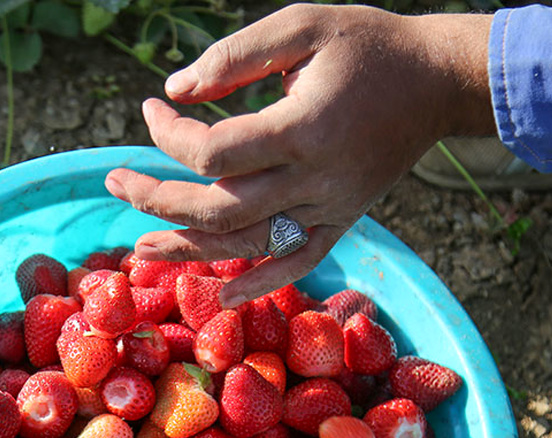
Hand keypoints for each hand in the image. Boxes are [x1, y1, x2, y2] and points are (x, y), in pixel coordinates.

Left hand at [105, 4, 493, 306]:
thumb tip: (175, 89)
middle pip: (220, 208)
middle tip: (114, 184)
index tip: (152, 108)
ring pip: (250, 243)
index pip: (214, 152)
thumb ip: (235, 56)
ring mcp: (332, 206)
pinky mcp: (344, 220)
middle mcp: (317, 177)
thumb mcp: (302, 25)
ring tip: (141, 250)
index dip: (169, 135)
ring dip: (190, 250)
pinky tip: (224, 296)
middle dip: (157, 200)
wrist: (437, 80)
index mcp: (303, 127)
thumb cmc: (365, 44)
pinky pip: (300, 263)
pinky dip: (261, 284)